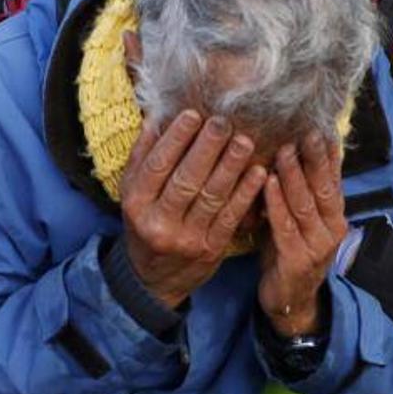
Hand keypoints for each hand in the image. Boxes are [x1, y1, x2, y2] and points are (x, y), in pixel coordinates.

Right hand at [120, 110, 266, 308]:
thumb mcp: (133, 193)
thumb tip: (155, 116)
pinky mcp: (211, 249)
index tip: (193, 114)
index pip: (157, 166)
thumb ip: (142, 156)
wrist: (154, 279)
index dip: (175, 140)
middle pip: (186, 180)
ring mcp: (187, 238)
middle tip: (223, 121)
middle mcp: (159, 222)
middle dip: (207, 148)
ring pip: (212, 196)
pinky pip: (231, 216)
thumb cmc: (145, 224)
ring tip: (244, 140)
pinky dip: (246, 193)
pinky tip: (259, 172)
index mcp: (135, 204)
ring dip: (231, 166)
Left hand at [258, 131, 346, 336]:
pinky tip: (268, 182)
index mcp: (334, 217)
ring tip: (284, 149)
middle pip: (324, 187)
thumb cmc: (288, 253)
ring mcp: (317, 246)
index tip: (323, 127)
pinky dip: (276, 202)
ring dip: (294, 175)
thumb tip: (288, 152)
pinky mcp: (297, 261)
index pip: (334, 179)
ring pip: (305, 204)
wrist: (289, 302)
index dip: (329, 154)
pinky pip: (286, 226)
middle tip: (306, 131)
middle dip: (315, 158)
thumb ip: (297, 193)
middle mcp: (332, 229)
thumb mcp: (297, 220)